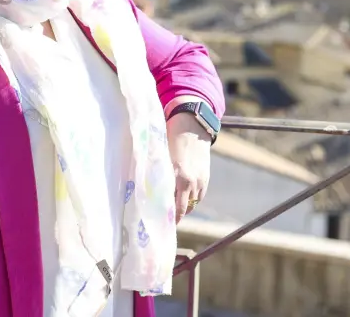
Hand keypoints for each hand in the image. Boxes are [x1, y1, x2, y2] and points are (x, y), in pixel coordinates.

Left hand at [165, 98, 212, 222]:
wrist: (192, 125)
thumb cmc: (170, 137)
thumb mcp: (160, 154)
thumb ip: (154, 171)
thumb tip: (143, 187)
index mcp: (175, 175)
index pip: (169, 204)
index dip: (163, 216)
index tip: (155, 224)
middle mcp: (189, 181)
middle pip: (181, 209)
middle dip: (173, 218)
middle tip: (162, 224)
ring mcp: (199, 180)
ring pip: (191, 205)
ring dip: (182, 209)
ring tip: (171, 212)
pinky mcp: (205, 178)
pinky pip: (199, 197)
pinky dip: (191, 201)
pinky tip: (183, 199)